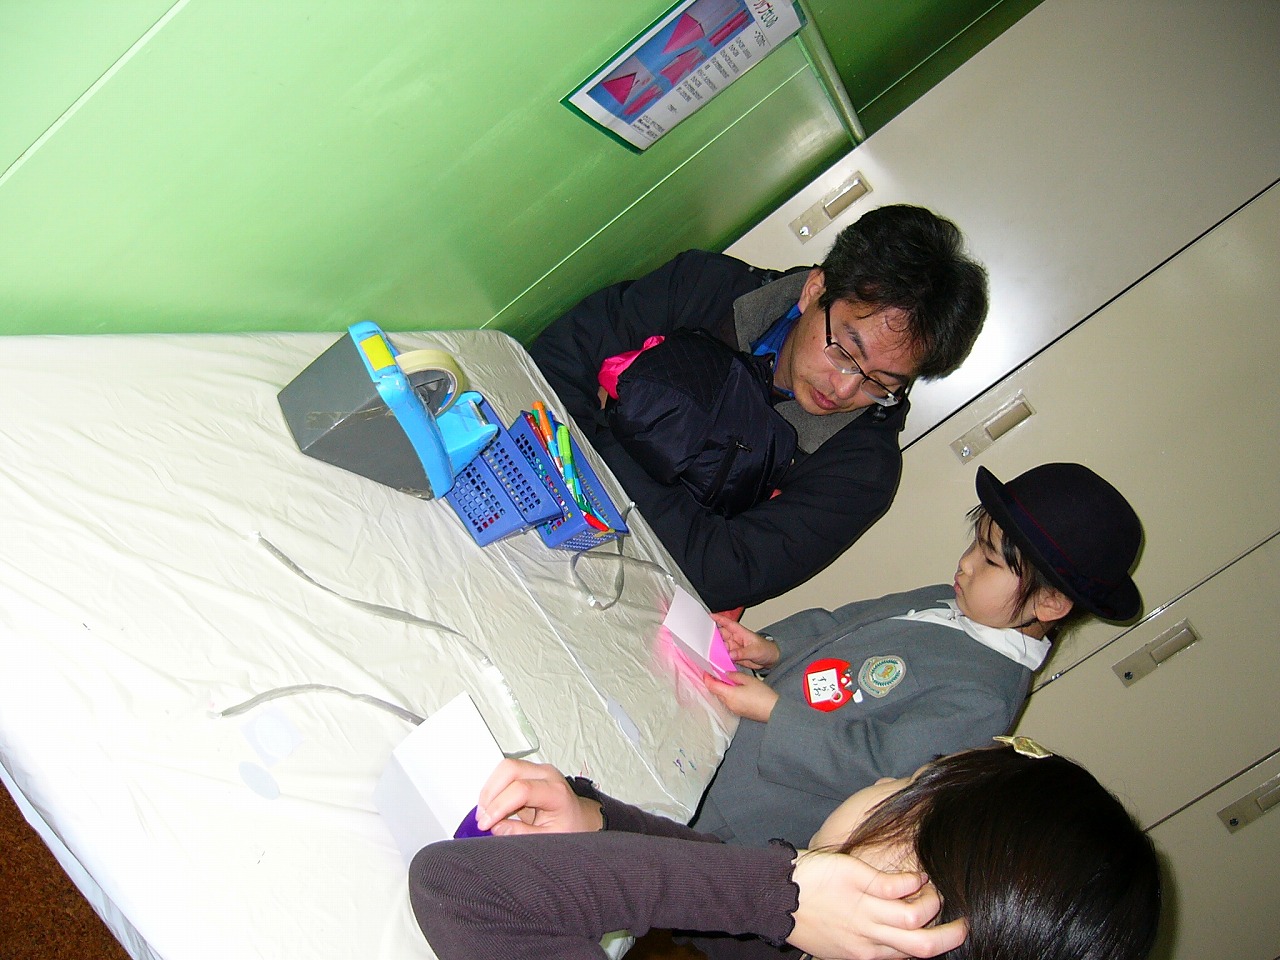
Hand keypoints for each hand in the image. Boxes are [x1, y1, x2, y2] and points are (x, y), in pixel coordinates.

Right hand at [474, 759, 603, 835]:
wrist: (580, 819)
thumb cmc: (570, 828)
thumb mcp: (548, 839)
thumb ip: (522, 834)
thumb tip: (496, 827)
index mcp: (556, 792)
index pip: (522, 789)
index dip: (499, 806)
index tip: (486, 823)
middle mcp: (547, 775)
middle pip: (510, 769)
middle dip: (490, 794)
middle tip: (483, 817)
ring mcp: (538, 770)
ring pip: (505, 767)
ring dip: (490, 790)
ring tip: (486, 813)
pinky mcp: (529, 772)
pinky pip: (505, 773)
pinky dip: (493, 788)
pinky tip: (492, 806)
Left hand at [704, 671, 778, 721]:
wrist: (774, 710)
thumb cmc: (762, 694)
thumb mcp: (749, 680)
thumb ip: (735, 676)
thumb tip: (726, 674)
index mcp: (729, 694)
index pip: (712, 686)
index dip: (707, 678)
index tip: (706, 671)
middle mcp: (728, 703)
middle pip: (716, 692)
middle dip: (714, 683)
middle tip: (716, 673)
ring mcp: (733, 709)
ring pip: (722, 697)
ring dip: (721, 689)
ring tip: (726, 680)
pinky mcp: (739, 712)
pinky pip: (728, 702)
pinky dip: (727, 694)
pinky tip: (734, 689)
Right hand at [711, 614, 779, 669]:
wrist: (770, 660)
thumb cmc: (766, 650)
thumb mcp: (755, 650)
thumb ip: (743, 653)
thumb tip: (731, 654)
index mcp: (740, 632)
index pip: (728, 623)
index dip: (719, 619)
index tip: (709, 616)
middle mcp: (735, 639)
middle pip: (720, 634)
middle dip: (711, 634)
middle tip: (703, 638)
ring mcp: (733, 647)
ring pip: (719, 646)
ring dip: (714, 648)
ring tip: (706, 651)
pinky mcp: (733, 656)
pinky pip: (723, 655)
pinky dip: (718, 657)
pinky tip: (713, 659)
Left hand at [788, 851, 965, 959]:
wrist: (775, 893)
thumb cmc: (804, 917)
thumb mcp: (837, 944)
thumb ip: (865, 943)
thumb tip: (888, 944)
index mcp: (867, 953)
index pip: (912, 957)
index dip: (934, 945)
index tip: (942, 931)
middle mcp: (869, 936)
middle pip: (925, 947)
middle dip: (953, 935)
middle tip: (966, 920)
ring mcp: (865, 909)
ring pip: (916, 917)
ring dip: (934, 901)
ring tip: (935, 887)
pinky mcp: (858, 881)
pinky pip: (898, 885)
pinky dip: (915, 879)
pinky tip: (916, 872)